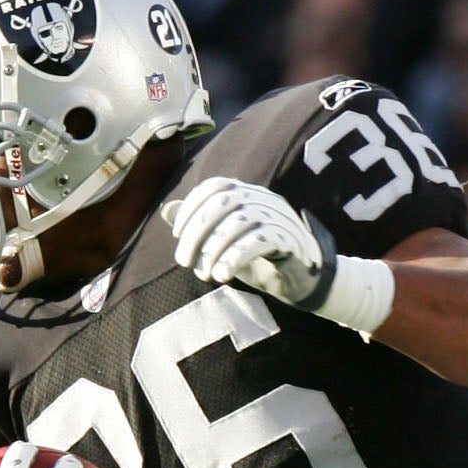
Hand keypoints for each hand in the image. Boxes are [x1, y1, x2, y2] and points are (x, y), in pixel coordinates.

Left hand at [164, 177, 331, 306]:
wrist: (300, 281)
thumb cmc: (258, 258)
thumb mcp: (223, 241)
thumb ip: (199, 225)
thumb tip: (167, 209)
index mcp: (248, 193)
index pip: (216, 187)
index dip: (192, 207)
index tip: (177, 234)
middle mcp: (264, 199)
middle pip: (223, 204)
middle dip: (196, 233)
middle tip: (184, 261)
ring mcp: (279, 218)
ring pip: (238, 223)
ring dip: (213, 250)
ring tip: (204, 274)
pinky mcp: (290, 241)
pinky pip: (257, 242)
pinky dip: (234, 259)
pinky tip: (222, 275)